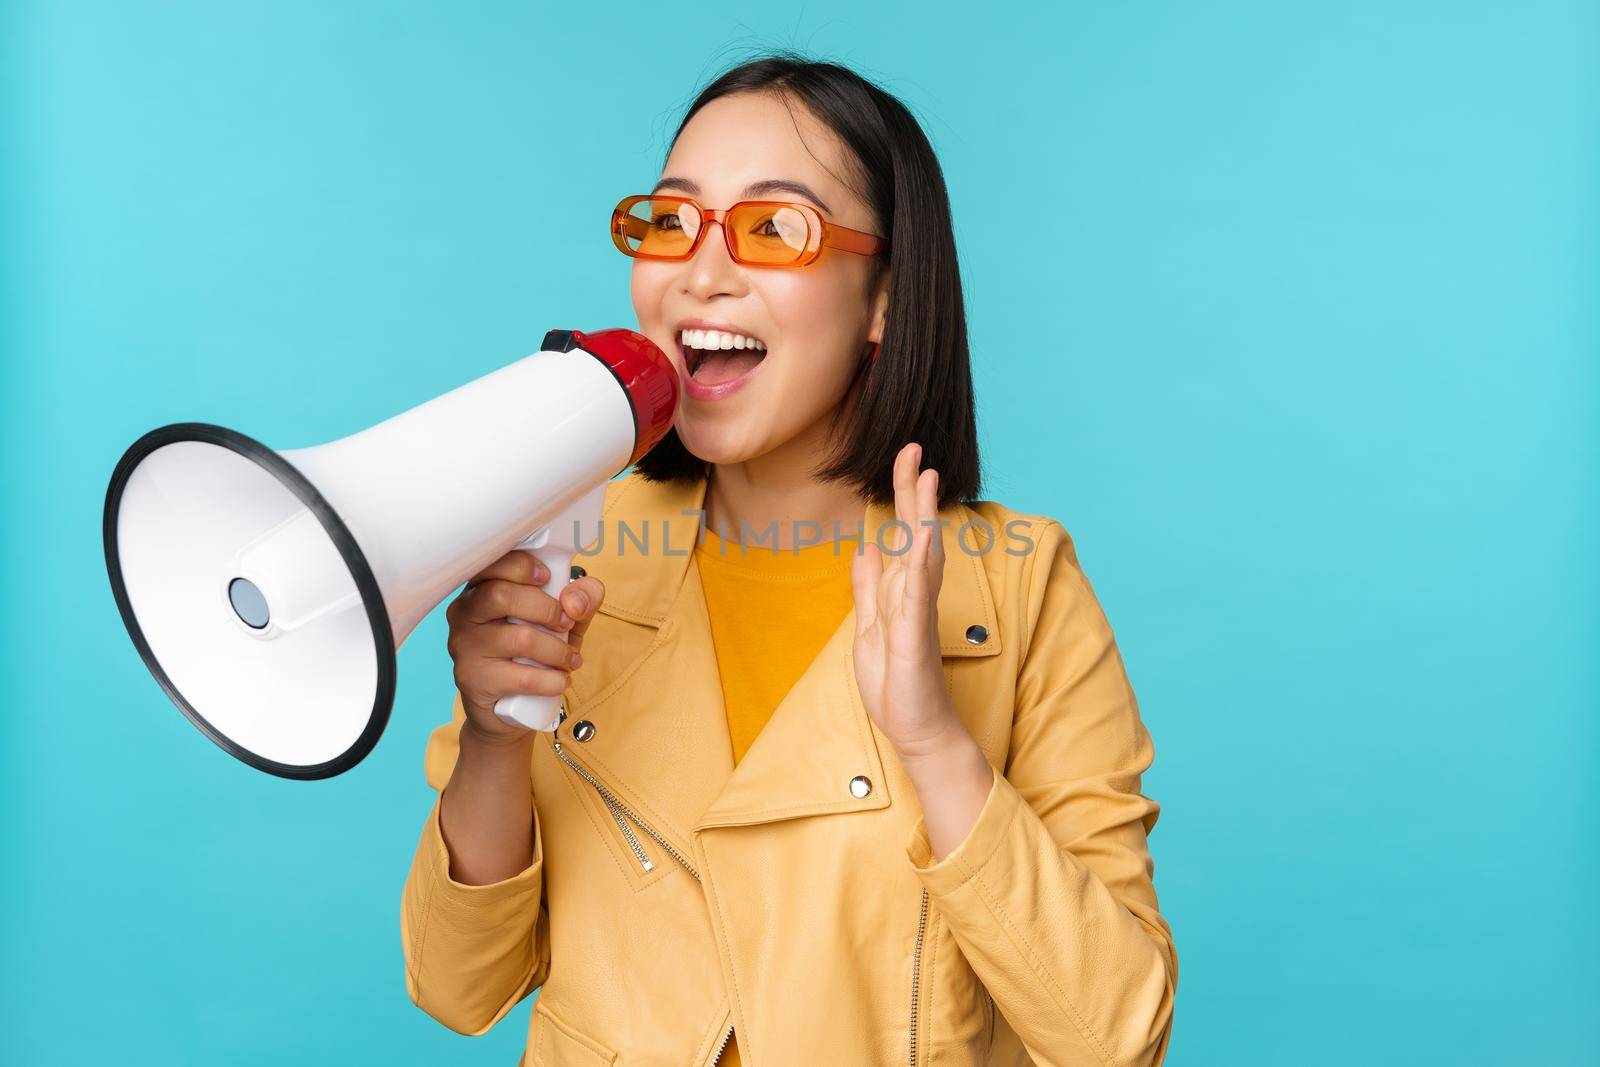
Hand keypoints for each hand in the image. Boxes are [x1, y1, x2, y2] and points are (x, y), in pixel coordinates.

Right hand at [444, 550, 605, 745]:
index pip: (491, 563)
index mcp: (481, 588)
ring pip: (519, 638)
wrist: (508, 708)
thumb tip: (575, 600)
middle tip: (566, 623)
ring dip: (557, 650)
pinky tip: (560, 680)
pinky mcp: (473, 679)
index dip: (521, 566)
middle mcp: (464, 613)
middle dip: (547, 608)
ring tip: (570, 660)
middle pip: (501, 595)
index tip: (547, 577)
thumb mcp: (564, 620)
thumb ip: (581, 599)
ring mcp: (464, 647)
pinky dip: (552, 680)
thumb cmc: (533, 654)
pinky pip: (521, 677)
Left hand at [850, 442, 963, 760]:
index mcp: (901, 590)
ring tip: (926, 479)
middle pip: (916, 533)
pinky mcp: (915, 636)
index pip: (904, 533)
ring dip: (924, 516)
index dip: (904, 496)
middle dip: (913, 491)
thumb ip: (869, 588)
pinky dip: (919, 565)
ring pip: (923, 555)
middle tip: (914, 449)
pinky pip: (918, 595)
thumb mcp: (868, 626)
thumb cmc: (896, 682)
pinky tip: (922, 539)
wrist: (915, 728)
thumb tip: (866, 549)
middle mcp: (915, 594)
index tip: (905, 460)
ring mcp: (918, 613)